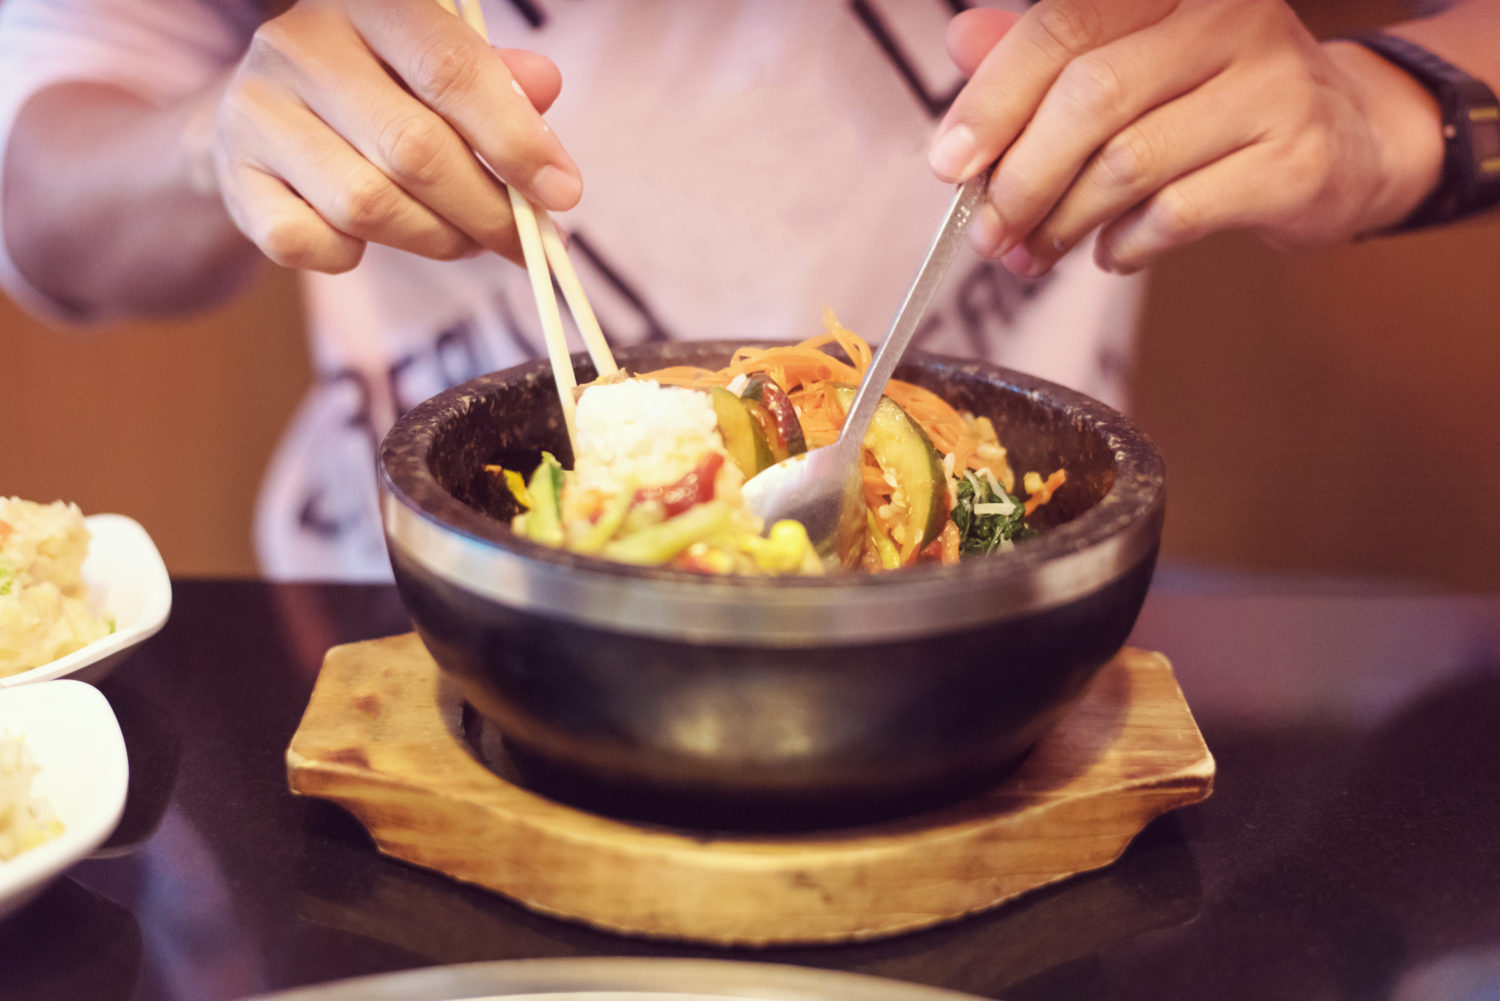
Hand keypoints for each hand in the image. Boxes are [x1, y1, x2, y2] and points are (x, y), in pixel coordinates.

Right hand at [210, 0, 579, 272]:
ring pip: (368, 206)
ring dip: (434, 240)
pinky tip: (366, 237)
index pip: (451, 68)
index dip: (516, 139)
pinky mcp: (234, 178)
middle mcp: (300, 43)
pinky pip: (314, 245)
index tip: (563, 193)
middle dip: (486, 211)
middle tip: (523, 240)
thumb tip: (545, 87)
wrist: (262, 119)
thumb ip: (494, 81)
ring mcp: (257, 109)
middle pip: (415, 150)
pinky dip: (353, 257)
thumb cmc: (379, 94)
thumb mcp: (438, 70)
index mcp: (366, 2)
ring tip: (457, 238)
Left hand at [929, 1, 1442, 275]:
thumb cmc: (1209, 101)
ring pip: (1128, 162)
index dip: (994, 98)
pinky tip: (1111, 252)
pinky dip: (1126, 243)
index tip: (950, 164)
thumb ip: (1043, 53)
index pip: (1064, 26)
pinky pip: (1178, 212)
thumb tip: (961, 42)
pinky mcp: (1295, 161)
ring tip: (1035, 252)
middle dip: (1021, 178)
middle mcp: (1228, 16)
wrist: (1343, 139)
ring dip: (1063, 223)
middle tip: (988, 232)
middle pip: (1091, 97)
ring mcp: (1272, 85)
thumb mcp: (1125, 62)